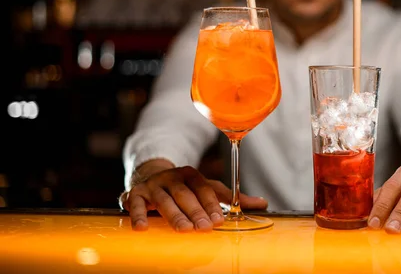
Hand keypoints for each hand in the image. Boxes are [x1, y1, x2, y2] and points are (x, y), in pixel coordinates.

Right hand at [120, 161, 267, 231]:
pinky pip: (134, 204)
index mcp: (191, 175)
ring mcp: (154, 185)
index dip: (212, 204)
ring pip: (164, 200)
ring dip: (174, 215)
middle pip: (185, 195)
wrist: (149, 176)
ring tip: (183, 230)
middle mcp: (172, 177)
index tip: (220, 219)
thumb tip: (262, 204)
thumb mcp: (207, 189)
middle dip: (196, 212)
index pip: (204, 189)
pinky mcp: (135, 193)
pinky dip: (138, 215)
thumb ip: (231, 198)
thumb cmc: (184, 188)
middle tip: (204, 228)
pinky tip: (142, 228)